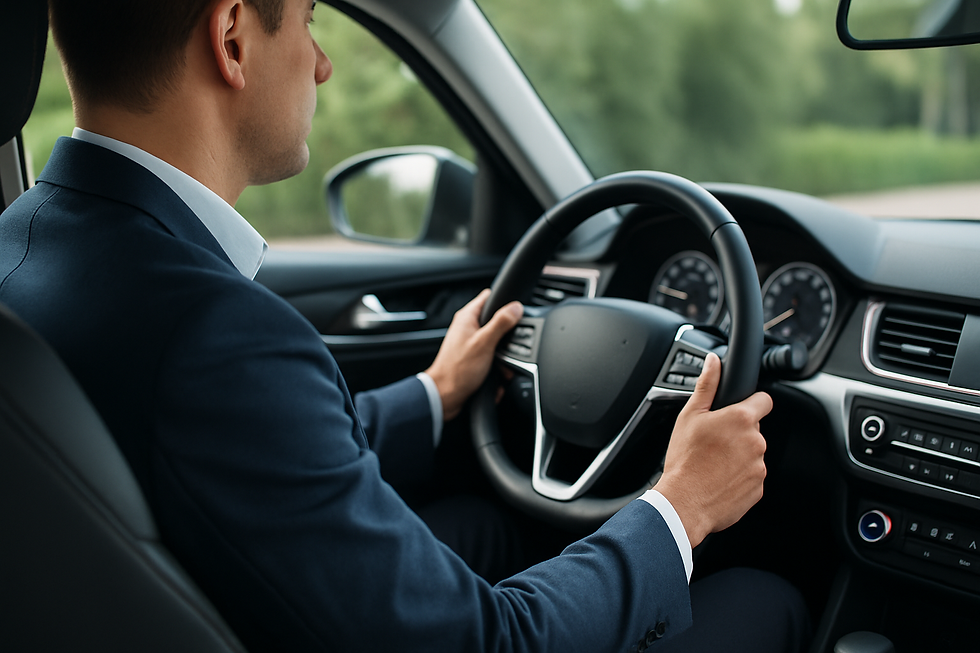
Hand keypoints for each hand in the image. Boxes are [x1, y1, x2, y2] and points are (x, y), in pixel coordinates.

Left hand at [424, 289, 523, 421]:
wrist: (445, 396)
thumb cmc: (457, 370)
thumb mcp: (485, 343)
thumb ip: (501, 323)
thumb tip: (516, 307)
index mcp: (467, 317)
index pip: (489, 297)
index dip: (505, 301)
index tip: (517, 311)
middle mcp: (468, 328)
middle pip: (497, 322)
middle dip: (507, 337)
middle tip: (508, 347)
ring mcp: (470, 344)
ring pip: (497, 344)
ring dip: (503, 357)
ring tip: (501, 368)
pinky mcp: (473, 359)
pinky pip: (492, 359)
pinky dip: (497, 368)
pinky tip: (497, 377)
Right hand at [653, 352, 770, 547]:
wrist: (684, 503)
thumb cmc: (684, 460)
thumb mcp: (689, 416)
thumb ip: (707, 385)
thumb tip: (714, 361)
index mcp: (741, 419)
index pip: (764, 401)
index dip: (751, 403)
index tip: (737, 411)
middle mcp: (756, 442)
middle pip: (754, 429)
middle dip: (738, 433)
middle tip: (713, 442)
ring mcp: (759, 467)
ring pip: (752, 453)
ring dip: (738, 455)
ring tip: (713, 463)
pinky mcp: (758, 488)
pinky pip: (751, 476)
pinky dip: (738, 477)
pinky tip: (718, 479)